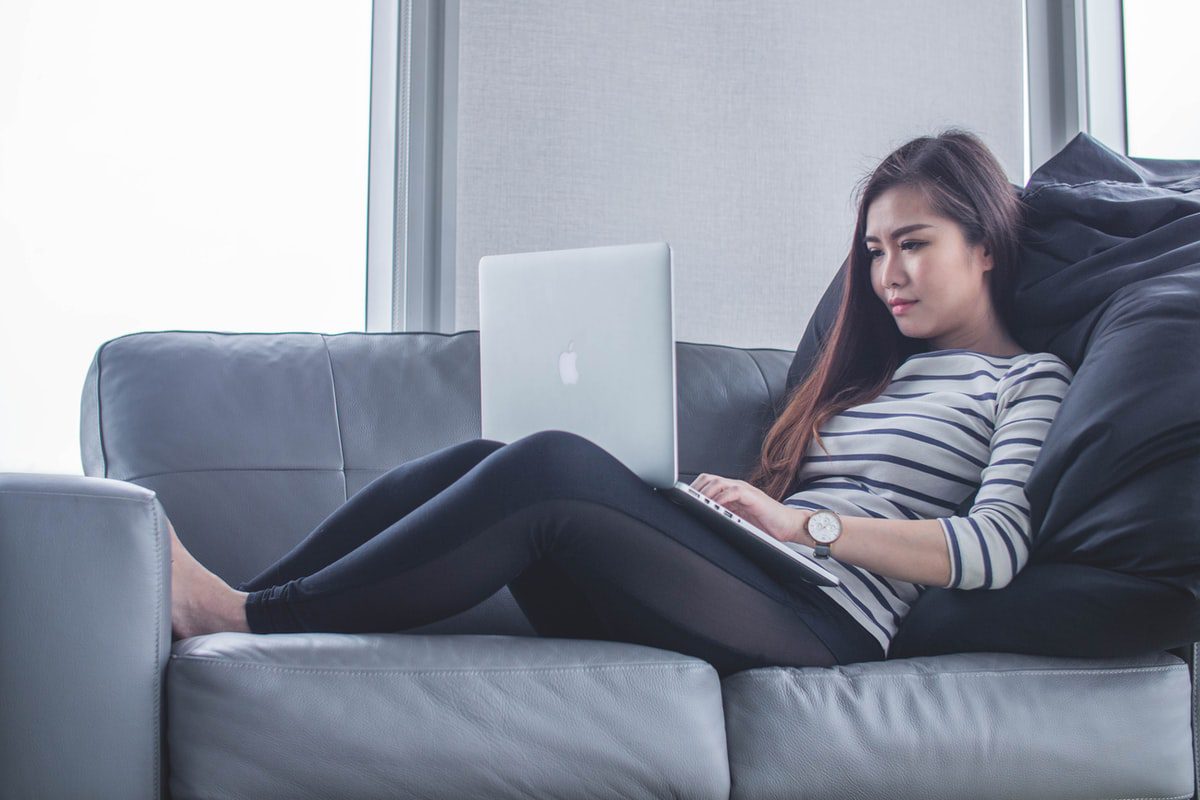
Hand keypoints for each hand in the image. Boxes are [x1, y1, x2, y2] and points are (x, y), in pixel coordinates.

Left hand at [690, 473, 810, 543]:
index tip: (680, 499)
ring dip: (705, 492)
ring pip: (718, 482)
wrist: (789, 525)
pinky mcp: (753, 496)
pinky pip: (733, 491)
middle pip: (709, 479)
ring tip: (696, 503)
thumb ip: (724, 515)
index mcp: (731, 492)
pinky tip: (714, 506)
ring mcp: (745, 490)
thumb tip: (704, 521)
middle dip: (695, 489)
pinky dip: (721, 498)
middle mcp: (736, 487)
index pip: (707, 483)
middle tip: (685, 501)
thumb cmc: (767, 525)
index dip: (694, 489)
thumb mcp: (739, 520)